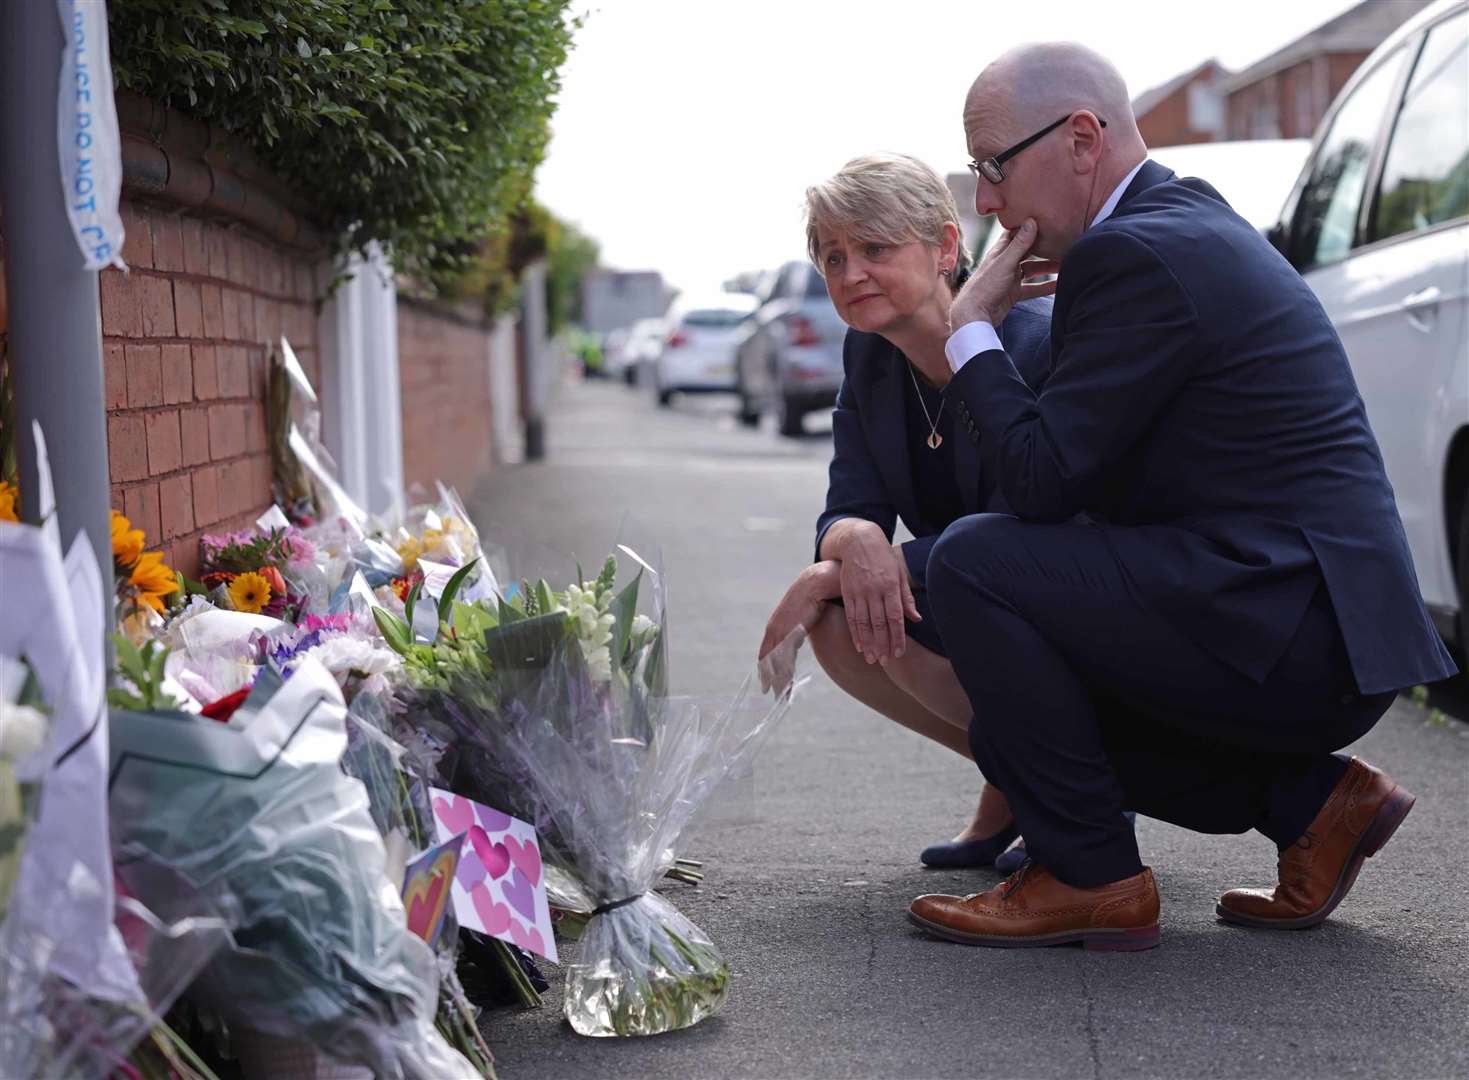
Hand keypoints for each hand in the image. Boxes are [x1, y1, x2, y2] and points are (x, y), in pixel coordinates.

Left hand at [758, 563, 836, 693]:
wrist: (814, 585)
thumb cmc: (808, 599)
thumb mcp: (798, 617)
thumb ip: (794, 628)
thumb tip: (798, 635)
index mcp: (774, 627)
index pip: (766, 651)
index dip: (764, 667)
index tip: (764, 680)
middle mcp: (774, 630)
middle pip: (768, 660)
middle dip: (768, 677)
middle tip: (769, 692)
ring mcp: (781, 632)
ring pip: (776, 662)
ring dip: (778, 679)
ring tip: (780, 693)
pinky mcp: (791, 634)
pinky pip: (786, 658)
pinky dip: (786, 672)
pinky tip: (787, 681)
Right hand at [838, 530, 920, 664]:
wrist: (858, 541)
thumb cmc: (883, 558)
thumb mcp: (899, 574)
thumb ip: (906, 597)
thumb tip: (916, 619)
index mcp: (890, 586)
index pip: (895, 618)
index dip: (897, 637)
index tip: (899, 653)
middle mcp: (874, 591)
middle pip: (879, 623)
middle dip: (882, 644)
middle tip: (885, 661)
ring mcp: (859, 592)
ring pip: (864, 623)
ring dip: (868, 643)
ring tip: (872, 659)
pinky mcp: (847, 592)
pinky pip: (851, 616)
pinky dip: (855, 632)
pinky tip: (859, 645)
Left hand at [950, 219, 1059, 328]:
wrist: (974, 315)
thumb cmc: (985, 286)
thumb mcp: (1005, 263)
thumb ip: (1020, 244)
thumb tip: (1032, 220)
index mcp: (1001, 251)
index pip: (1017, 233)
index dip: (1030, 226)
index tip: (1048, 219)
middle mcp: (1006, 263)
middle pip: (1029, 251)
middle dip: (1044, 248)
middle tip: (1064, 242)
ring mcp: (1010, 278)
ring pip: (1033, 270)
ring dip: (1048, 268)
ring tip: (1066, 264)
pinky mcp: (1013, 293)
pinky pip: (1032, 288)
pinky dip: (1045, 287)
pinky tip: (1060, 285)